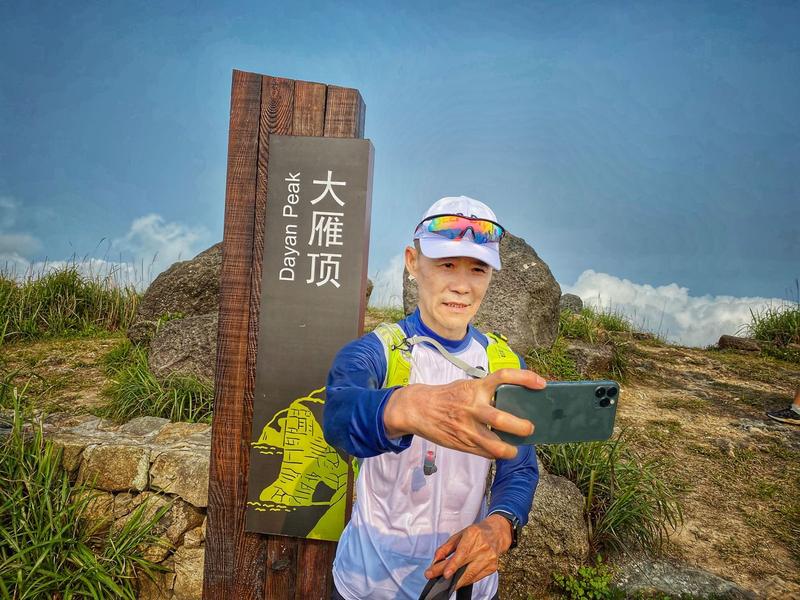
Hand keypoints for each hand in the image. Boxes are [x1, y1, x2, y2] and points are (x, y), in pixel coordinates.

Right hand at [383, 368, 545, 458]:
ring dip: (510, 449)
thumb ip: (487, 394)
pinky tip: (499, 450)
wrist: (418, 408)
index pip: (504, 376)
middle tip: (530, 428)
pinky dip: (496, 453)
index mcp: (475, 388)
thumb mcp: (466, 387)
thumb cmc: (447, 396)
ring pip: (496, 445)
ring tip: (515, 447)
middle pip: (502, 419)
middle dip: (521, 427)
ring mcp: (467, 428)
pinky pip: (486, 453)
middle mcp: (472, 407)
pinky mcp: (462, 443)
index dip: (525, 378)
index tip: (541, 384)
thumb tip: (514, 404)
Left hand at [424, 515, 512, 588]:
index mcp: (473, 535)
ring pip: (469, 576)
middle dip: (448, 575)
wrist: (496, 534)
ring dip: (455, 581)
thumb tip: (436, 560)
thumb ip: (446, 547)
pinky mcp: (492, 568)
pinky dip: (464, 580)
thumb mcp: (459, 535)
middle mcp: (482, 548)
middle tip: (432, 577)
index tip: (445, 574)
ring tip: (443, 580)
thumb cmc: (476, 533)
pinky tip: (457, 579)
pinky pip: (475, 579)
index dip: (453, 565)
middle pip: (464, 568)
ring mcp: (488, 559)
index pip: (462, 553)